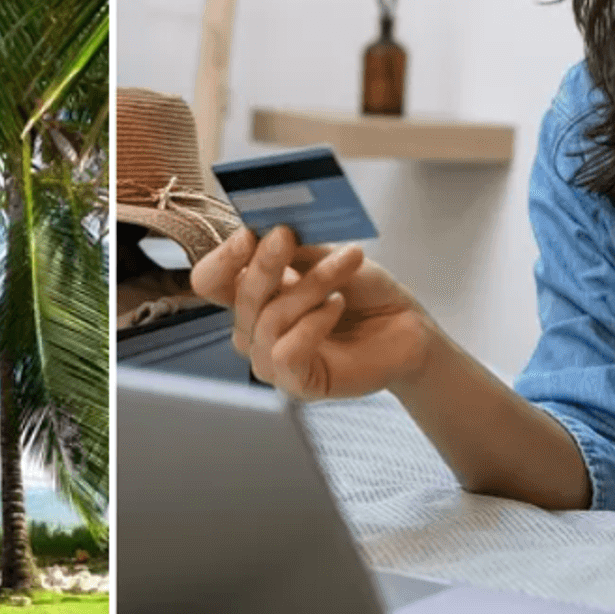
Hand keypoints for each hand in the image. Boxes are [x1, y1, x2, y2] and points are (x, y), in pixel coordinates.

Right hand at [190, 224, 431, 400]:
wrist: (405, 325)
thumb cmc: (364, 291)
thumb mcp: (327, 256)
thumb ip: (295, 248)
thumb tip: (267, 229)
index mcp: (252, 294)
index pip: (209, 281)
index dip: (221, 259)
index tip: (248, 234)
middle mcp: (253, 329)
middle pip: (239, 297)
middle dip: (266, 262)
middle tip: (289, 235)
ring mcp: (271, 359)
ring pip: (270, 320)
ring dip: (309, 286)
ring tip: (345, 264)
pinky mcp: (297, 383)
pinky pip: (287, 353)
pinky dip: (314, 324)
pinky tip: (337, 306)